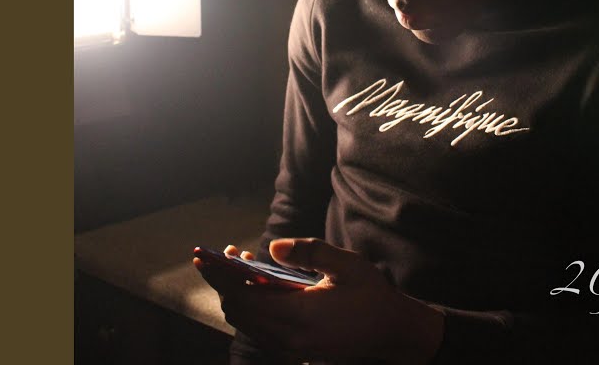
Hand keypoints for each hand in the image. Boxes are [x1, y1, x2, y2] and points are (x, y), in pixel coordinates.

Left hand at [194, 238, 443, 363]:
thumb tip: (273, 247)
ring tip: (245, 268)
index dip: (221, 277)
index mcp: (298, 315)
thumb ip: (309, 253)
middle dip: (226, 283)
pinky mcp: (296, 351)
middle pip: (238, 312)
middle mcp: (288, 337)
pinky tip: (264, 289)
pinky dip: (253, 309)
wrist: (393, 333)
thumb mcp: (347, 265)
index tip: (205, 258)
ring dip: (239, 296)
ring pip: (247, 324)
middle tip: (229, 256)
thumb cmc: (372, 296)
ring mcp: (291, 348)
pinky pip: (261, 331)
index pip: (243, 297)